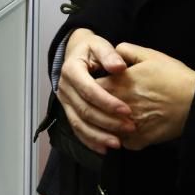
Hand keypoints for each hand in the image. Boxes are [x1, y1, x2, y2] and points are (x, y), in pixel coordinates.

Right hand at [56, 29, 135, 153]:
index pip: (89, 90)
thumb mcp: (100, 45)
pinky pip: (77, 130)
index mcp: (71, 70)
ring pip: (79, 123)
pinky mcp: (68, 111)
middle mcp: (64, 88)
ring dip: (98, 136)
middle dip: (107, 121)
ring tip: (118, 143)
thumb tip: (119, 67)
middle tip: (130, 127)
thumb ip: (109, 54)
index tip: (127, 110)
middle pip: (84, 110)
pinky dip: (90, 141)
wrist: (76, 53)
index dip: (107, 102)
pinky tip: (104, 149)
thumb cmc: (91, 50)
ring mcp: (64, 102)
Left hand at [98, 43, 194, 150]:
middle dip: (94, 107)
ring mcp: (128, 126)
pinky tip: (126, 131)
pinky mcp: (139, 141)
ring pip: (105, 129)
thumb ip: (125, 51)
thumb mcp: (150, 55)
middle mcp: (118, 107)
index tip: (94, 85)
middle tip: (99, 104)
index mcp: (118, 84)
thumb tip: (112, 53)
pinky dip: (121, 138)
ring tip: (110, 119)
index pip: (89, 88)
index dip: (89, 87)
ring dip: (105, 125)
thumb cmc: (174, 77)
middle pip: (93, 110)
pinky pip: (122, 143)